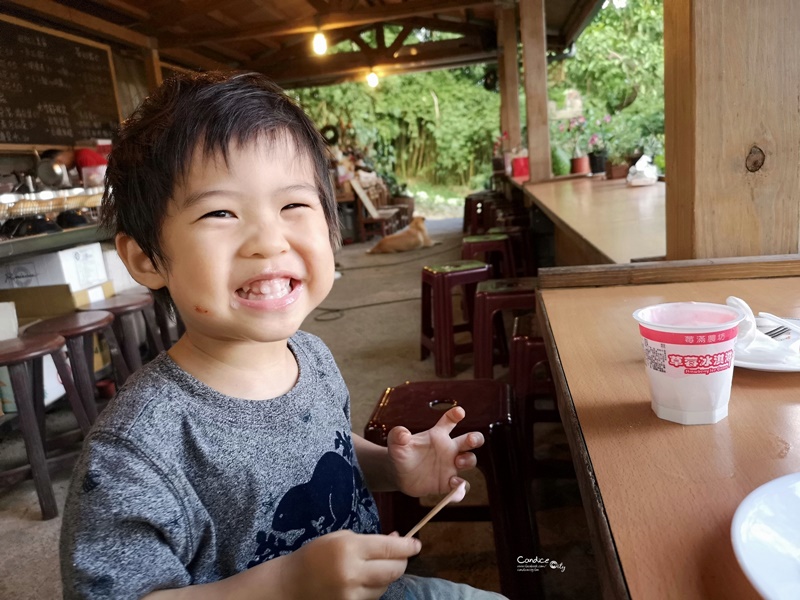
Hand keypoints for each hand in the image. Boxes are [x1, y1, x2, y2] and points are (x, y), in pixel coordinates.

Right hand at [280, 530, 420, 599]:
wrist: (290, 585)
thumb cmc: (315, 555)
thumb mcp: (340, 538)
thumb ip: (370, 541)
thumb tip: (397, 541)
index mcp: (349, 549)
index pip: (389, 549)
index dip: (407, 546)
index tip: (416, 543)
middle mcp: (353, 573)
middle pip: (394, 570)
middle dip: (403, 561)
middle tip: (403, 554)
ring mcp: (352, 595)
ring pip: (385, 586)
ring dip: (387, 575)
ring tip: (377, 565)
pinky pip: (373, 597)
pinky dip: (375, 587)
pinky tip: (366, 579)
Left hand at [387, 406, 483, 497]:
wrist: (398, 475)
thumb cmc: (400, 454)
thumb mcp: (395, 444)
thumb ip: (397, 435)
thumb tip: (402, 433)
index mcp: (437, 435)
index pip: (450, 421)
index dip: (456, 415)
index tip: (459, 412)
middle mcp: (448, 449)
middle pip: (469, 440)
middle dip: (475, 438)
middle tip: (470, 440)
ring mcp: (450, 466)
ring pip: (470, 460)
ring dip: (468, 460)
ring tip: (457, 462)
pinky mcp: (448, 482)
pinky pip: (462, 486)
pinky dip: (461, 488)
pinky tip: (454, 486)